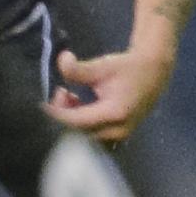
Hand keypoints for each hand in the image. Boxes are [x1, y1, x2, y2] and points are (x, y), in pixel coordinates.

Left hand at [48, 28, 178, 142]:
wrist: (154, 71)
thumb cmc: (128, 68)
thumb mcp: (102, 66)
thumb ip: (78, 69)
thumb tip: (61, 61)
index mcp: (114, 113)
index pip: (75, 121)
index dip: (56, 113)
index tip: (41, 103)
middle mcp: (118, 129)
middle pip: (79, 131)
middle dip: (64, 114)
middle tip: (61, 93)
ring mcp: (120, 135)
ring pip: (85, 135)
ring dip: (72, 118)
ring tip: (70, 96)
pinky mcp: (119, 134)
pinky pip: (93, 134)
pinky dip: (81, 122)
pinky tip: (79, 104)